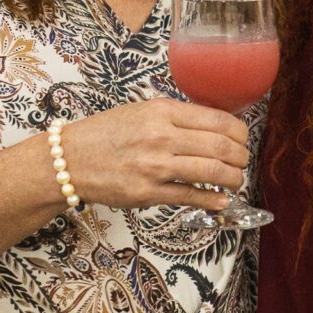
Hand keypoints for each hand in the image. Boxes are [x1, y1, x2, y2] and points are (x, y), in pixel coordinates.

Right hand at [49, 99, 248, 212]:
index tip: (243, 139)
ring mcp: (155, 166)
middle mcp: (161, 136)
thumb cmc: (105, 134)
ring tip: (236, 181)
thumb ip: (175, 117)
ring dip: (233, 179)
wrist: (69, 159)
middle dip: (241, 157)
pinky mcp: (148, 192)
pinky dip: (213, 200)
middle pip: (220, 147)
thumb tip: (213, 126)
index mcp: (162, 111)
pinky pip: (191, 196)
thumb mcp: (141, 111)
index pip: (217, 119)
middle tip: (243, 161)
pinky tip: (221, 201)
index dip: (239, 133)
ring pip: (212, 172)